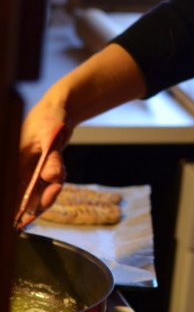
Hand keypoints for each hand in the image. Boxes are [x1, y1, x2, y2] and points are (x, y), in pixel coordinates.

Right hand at [17, 104, 69, 218]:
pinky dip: (57, 180)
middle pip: (27, 196)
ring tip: (61, 169)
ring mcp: (29, 170)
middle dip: (45, 196)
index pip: (15, 190)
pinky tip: (61, 168)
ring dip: (54, 186)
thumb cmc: (50, 117)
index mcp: (13, 160)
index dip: (27, 202)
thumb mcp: (50, 137)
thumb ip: (52, 159)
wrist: (60, 110)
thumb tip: (52, 178)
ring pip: (40, 192)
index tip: (45, 200)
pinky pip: (48, 184)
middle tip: (58, 186)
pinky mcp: (40, 169)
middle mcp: (18, 168)